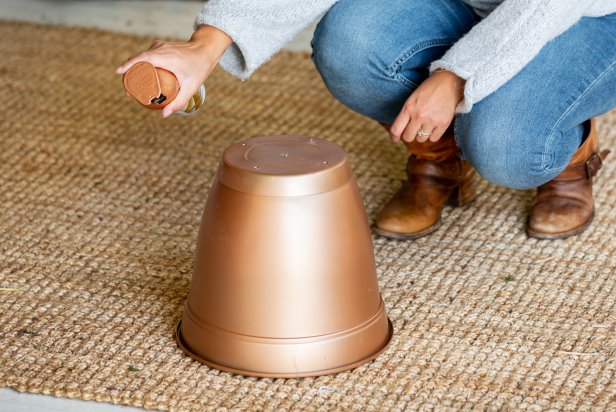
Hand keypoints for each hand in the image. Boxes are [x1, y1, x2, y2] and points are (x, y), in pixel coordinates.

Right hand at [116, 25, 231, 117]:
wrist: (206, 50)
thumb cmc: (199, 68)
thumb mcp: (191, 88)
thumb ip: (179, 102)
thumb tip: (164, 115)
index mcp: (167, 57)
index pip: (143, 59)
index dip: (129, 65)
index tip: (119, 72)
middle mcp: (161, 49)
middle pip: (139, 58)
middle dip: (129, 71)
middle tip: (126, 87)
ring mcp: (160, 46)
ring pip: (142, 56)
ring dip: (134, 67)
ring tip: (132, 83)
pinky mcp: (160, 46)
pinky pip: (146, 55)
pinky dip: (141, 63)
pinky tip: (140, 74)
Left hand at [389, 70, 464, 142]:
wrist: (448, 82)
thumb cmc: (428, 90)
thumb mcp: (412, 99)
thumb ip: (405, 114)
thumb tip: (399, 132)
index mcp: (408, 108)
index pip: (396, 129)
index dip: (394, 136)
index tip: (395, 139)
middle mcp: (419, 115)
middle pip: (408, 137)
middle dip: (409, 136)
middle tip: (413, 131)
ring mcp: (432, 120)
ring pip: (421, 139)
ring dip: (422, 135)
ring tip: (425, 125)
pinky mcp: (443, 123)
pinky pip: (433, 139)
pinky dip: (433, 135)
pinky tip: (434, 126)